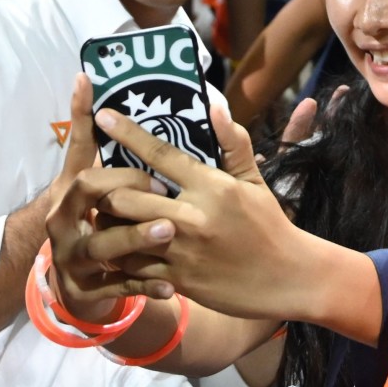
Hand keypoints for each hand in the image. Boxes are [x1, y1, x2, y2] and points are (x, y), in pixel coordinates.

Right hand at [45, 74, 174, 320]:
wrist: (70, 273)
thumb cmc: (86, 212)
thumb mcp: (83, 177)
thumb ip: (88, 135)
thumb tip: (85, 76)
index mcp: (67, 193)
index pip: (83, 167)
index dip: (107, 156)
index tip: (141, 156)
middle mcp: (62, 225)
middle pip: (89, 204)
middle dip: (125, 195)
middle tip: (166, 197)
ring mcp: (72, 260)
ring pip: (103, 250)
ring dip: (135, 239)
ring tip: (169, 233)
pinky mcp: (86, 290)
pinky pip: (118, 287)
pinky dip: (145, 286)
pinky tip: (173, 286)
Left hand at [72, 102, 313, 320]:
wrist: (287, 278)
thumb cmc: (269, 224)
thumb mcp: (254, 181)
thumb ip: (233, 143)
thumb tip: (215, 105)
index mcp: (211, 186)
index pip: (160, 154)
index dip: (127, 133)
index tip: (103, 116)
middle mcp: (192, 217)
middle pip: (127, 197)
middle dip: (107, 188)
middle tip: (100, 183)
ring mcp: (182, 252)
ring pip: (122, 234)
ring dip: (107, 223)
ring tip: (102, 213)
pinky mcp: (178, 281)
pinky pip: (133, 268)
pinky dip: (120, 255)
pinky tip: (117, 247)